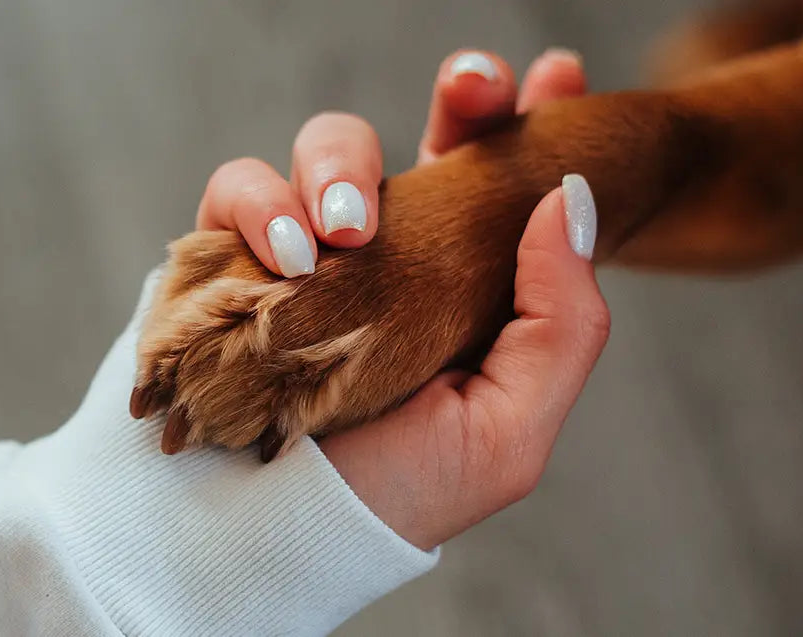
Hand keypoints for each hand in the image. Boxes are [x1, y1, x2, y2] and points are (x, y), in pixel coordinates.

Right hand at [197, 48, 606, 548]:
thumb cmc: (390, 493)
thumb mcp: (505, 431)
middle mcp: (390, 258)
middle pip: (428, 139)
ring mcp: (309, 251)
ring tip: (340, 232)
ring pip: (328, 147)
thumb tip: (570, 200)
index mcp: (462, 287)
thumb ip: (560, 324)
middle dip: (461, 98)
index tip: (559, 77)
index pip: (503, 189)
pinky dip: (258, 205)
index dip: (530, 124)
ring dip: (340, 163)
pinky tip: (285, 255)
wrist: (265, 538)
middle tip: (475, 84)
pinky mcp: (232, 256)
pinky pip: (238, 188)